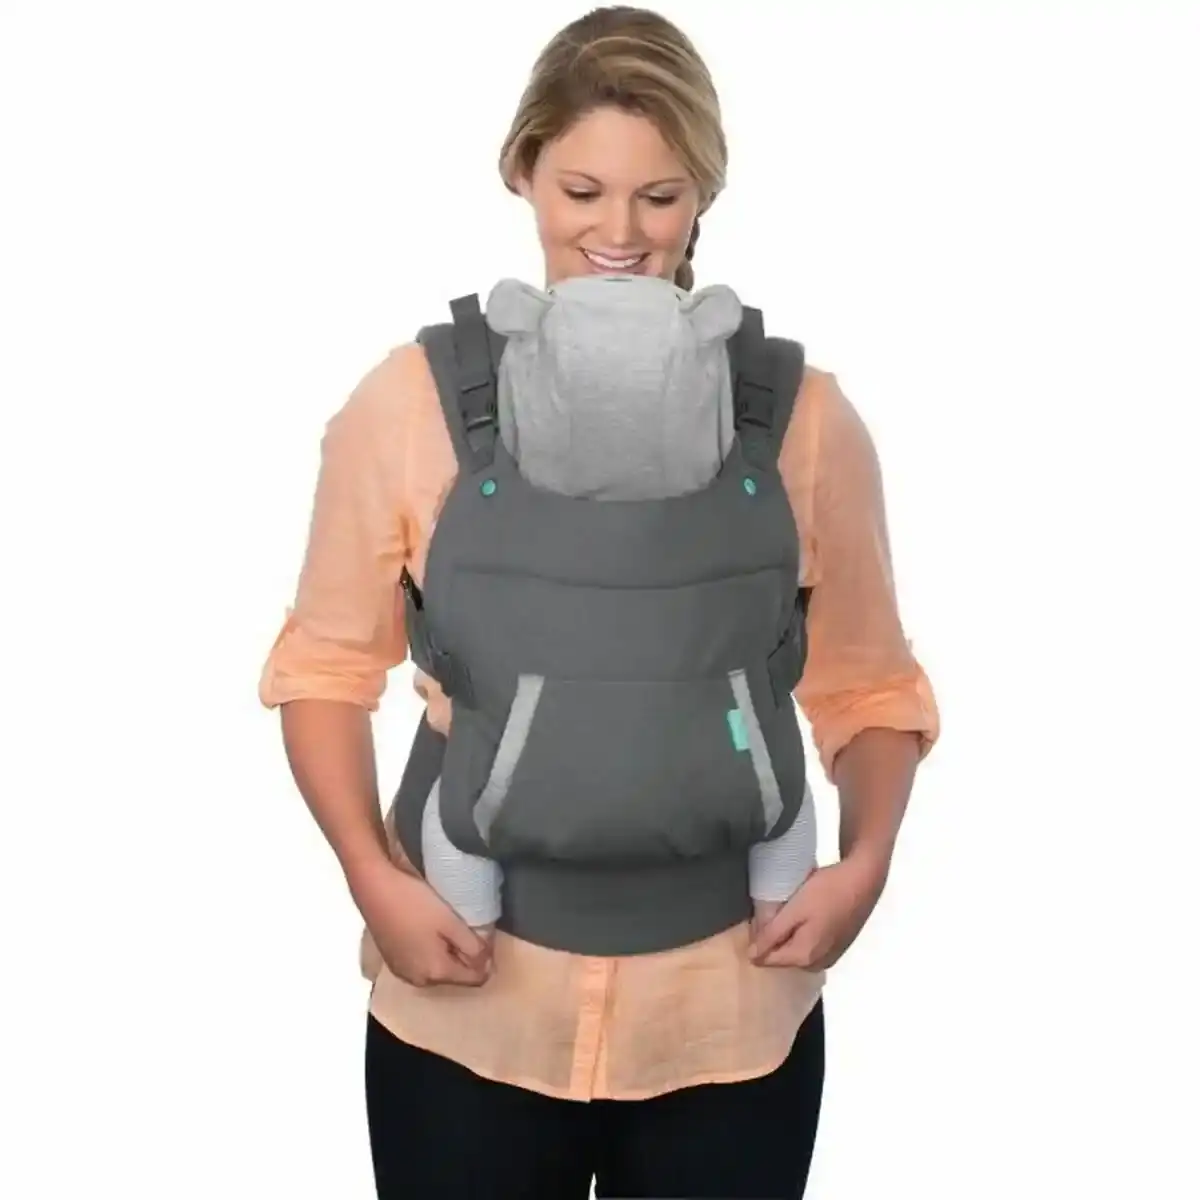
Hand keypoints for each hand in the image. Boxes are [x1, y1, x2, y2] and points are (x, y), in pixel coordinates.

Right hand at [349, 856, 492, 987]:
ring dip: (447, 952)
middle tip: (464, 926)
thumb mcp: (451, 922)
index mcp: (436, 973)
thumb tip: (487, 965)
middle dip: (465, 955)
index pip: (475, 978)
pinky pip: (421, 962)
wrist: (374, 888)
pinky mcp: (392, 960)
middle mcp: (419, 981)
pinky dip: (430, 950)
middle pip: (455, 974)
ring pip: (438, 968)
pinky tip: (427, 929)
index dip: (486, 958)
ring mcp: (403, 972)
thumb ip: (473, 946)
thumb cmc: (415, 903)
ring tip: (446, 925)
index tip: (484, 934)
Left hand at [750, 850, 889, 969]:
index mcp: (804, 958)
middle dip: (774, 937)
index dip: (758, 939)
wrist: (864, 880)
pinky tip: (807, 913)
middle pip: (782, 956)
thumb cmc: (827, 891)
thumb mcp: (794, 910)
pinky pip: (810, 945)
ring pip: (796, 950)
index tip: (758, 917)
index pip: (767, 960)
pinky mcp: (838, 946)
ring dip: (789, 934)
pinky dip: (803, 932)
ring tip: (790, 909)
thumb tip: (752, 956)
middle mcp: (817, 964)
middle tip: (775, 910)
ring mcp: (830, 956)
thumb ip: (772, 934)